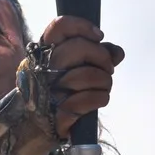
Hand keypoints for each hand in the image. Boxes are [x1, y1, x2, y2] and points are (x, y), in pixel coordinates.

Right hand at [37, 15, 122, 135]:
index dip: (82, 26)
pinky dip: (101, 98)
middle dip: (102, 58)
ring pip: (87, 75)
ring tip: (104, 86)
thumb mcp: (76, 69)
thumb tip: (117, 52)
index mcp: (44, 53)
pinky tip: (100, 99)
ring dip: (105, 81)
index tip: (99, 36)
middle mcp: (42, 69)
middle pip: (79, 48)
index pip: (59, 27)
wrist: (37, 128)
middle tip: (108, 68)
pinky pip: (87, 99)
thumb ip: (97, 55)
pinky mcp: (56, 114)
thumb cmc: (60, 92)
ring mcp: (47, 92)